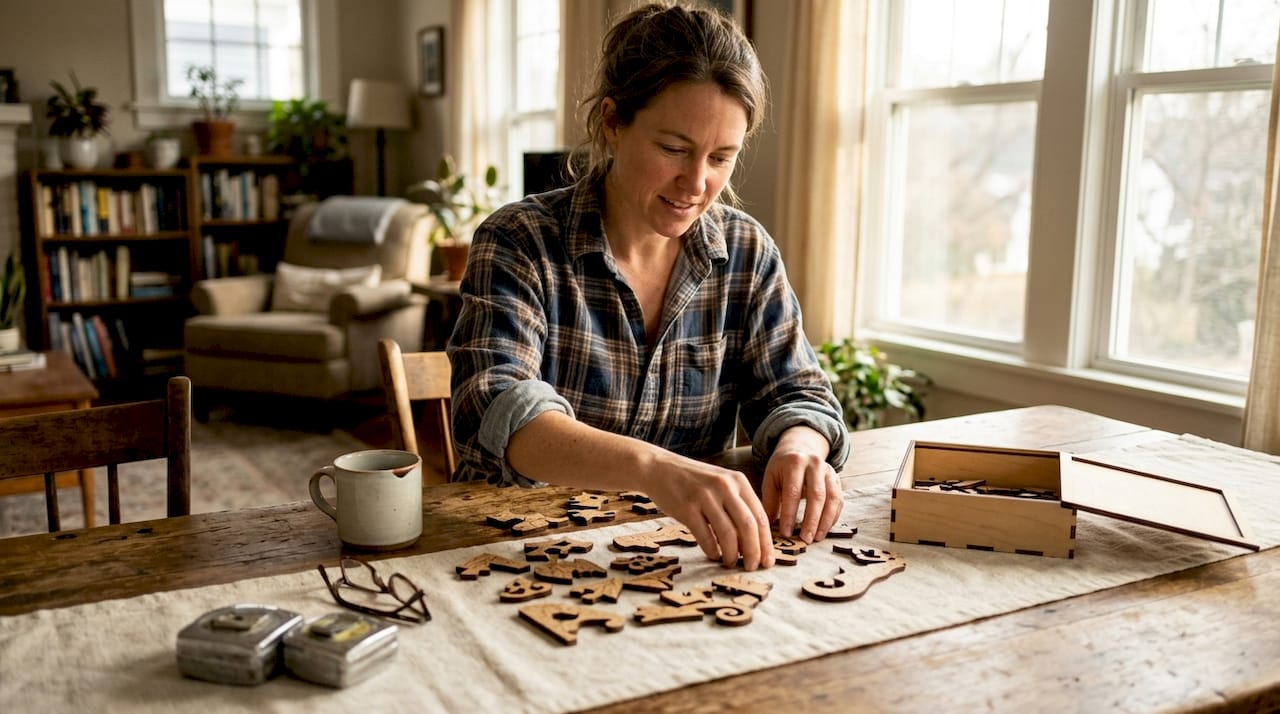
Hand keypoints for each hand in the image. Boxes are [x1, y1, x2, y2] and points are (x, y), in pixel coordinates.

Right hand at [642, 455, 774, 570]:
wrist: (659, 468)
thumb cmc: (694, 482)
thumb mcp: (721, 484)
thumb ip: (737, 506)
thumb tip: (754, 542)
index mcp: (738, 481)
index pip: (760, 516)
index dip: (766, 542)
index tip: (768, 561)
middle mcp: (724, 487)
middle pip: (748, 526)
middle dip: (754, 552)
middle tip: (752, 567)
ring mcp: (705, 496)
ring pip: (728, 533)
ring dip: (732, 554)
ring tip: (730, 563)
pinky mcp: (686, 507)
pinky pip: (705, 536)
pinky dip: (712, 550)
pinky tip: (713, 555)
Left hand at [760, 427, 842, 542]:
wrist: (800, 448)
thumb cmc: (782, 468)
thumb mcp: (771, 478)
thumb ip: (770, 501)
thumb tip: (768, 527)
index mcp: (794, 462)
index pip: (793, 491)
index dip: (790, 514)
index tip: (786, 533)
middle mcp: (815, 464)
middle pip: (816, 495)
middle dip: (811, 520)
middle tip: (805, 539)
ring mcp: (829, 471)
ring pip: (832, 498)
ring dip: (825, 521)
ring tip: (817, 538)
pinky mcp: (837, 479)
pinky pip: (838, 500)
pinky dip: (833, 517)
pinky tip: (824, 529)